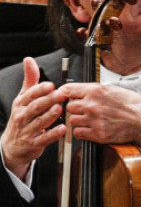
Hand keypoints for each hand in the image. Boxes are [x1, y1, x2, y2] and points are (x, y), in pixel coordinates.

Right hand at [0, 58, 65, 180]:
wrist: (12, 146)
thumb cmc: (22, 118)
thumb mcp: (23, 98)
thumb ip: (30, 79)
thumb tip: (29, 59)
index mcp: (21, 104)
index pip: (30, 95)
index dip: (40, 90)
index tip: (51, 85)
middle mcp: (22, 117)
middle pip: (35, 107)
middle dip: (48, 100)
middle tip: (61, 94)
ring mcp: (27, 131)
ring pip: (39, 122)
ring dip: (50, 115)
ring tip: (60, 109)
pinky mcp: (34, 143)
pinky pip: (44, 138)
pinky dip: (53, 134)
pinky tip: (63, 128)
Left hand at [56, 83, 140, 147]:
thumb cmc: (132, 104)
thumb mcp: (114, 89)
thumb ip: (95, 91)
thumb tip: (79, 92)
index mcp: (97, 91)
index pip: (68, 90)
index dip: (64, 94)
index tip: (63, 97)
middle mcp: (93, 105)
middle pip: (69, 107)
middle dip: (75, 109)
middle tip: (84, 110)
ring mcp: (94, 120)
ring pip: (72, 121)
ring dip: (78, 121)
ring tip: (90, 120)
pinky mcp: (97, 134)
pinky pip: (78, 133)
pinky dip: (82, 132)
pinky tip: (91, 128)